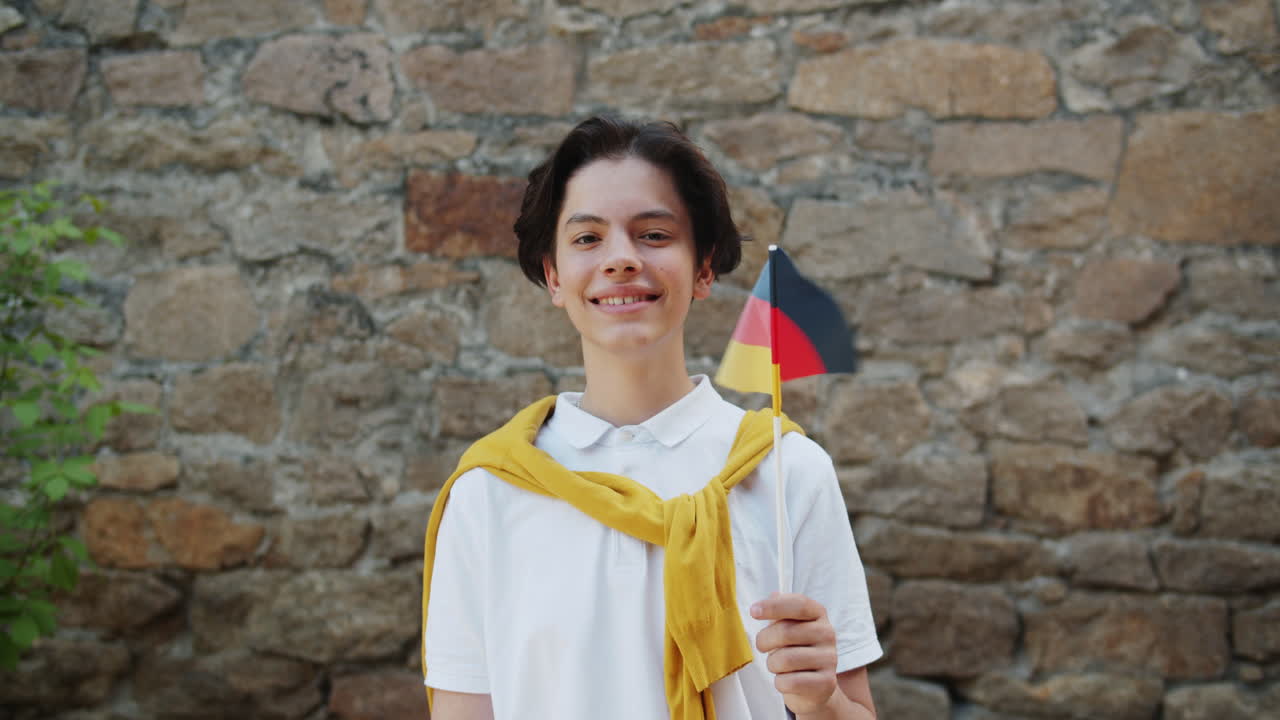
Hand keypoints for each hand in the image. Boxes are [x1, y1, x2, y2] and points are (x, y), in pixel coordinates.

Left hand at [751, 592, 838, 715]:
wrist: (813, 687)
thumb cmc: (795, 650)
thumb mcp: (788, 627)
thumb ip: (780, 611)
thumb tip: (773, 595)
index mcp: (818, 614)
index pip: (798, 604)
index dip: (774, 606)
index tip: (753, 611)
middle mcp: (827, 634)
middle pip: (785, 631)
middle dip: (764, 641)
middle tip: (762, 646)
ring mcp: (829, 659)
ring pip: (784, 659)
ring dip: (772, 664)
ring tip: (778, 665)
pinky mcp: (827, 683)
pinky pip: (790, 682)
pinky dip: (780, 683)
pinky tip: (788, 680)